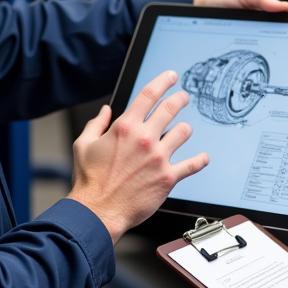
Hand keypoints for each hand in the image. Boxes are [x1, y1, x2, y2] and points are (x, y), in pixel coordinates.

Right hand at [69, 70, 207, 242]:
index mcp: (125, 127)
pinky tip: (203, 158)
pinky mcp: (168, 177)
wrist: (98, 211)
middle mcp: (144, 138)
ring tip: (184, 130)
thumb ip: (96, 124)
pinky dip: (200, 160)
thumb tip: (105, 111)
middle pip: (170, 108)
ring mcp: (158, 157)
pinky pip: (192, 164)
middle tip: (184, 97)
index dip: (163, 81)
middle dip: (180, 99)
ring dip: (185, 129)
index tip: (171, 77)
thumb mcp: (83, 145)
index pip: (149, 94)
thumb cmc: (90, 181)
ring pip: (183, 132)